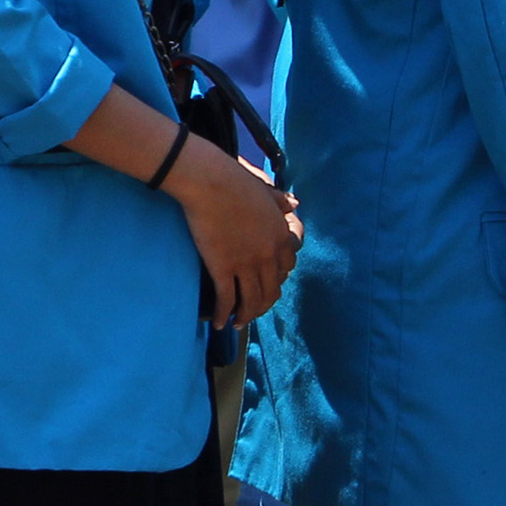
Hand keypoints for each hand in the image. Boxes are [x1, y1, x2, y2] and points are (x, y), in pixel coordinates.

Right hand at [164, 127, 302, 327]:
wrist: (210, 182)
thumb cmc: (234, 181)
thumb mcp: (265, 191)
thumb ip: (281, 201)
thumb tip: (295, 203)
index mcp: (280, 236)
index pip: (286, 269)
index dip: (277, 281)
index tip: (267, 286)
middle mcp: (268, 255)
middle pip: (270, 291)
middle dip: (262, 305)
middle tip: (252, 311)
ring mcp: (246, 264)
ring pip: (252, 301)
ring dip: (245, 316)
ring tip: (237, 322)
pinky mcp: (223, 268)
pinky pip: (227, 300)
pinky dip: (223, 315)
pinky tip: (218, 323)